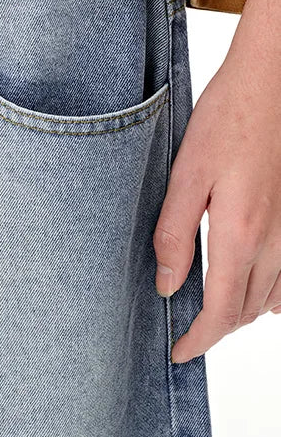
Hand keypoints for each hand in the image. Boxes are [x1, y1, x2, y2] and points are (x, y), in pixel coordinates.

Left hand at [152, 50, 280, 362]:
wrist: (270, 85)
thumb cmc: (228, 119)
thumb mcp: (185, 174)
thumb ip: (174, 233)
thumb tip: (166, 285)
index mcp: (239, 234)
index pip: (221, 312)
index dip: (198, 340)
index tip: (178, 352)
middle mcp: (274, 242)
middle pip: (246, 311)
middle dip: (214, 329)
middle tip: (184, 330)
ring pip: (270, 298)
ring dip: (240, 312)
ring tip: (207, 308)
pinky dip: (268, 292)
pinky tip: (245, 279)